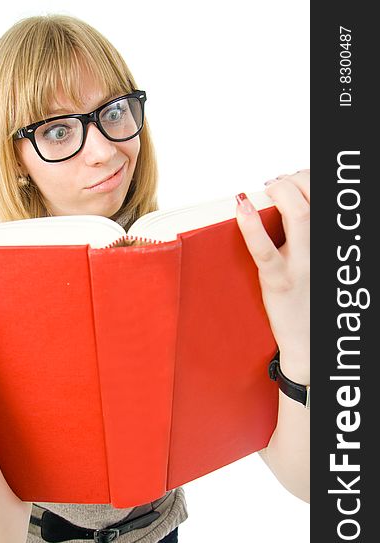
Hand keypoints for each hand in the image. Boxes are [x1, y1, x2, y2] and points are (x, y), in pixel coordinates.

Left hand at [235, 170, 309, 382]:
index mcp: (326, 239)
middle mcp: (318, 248)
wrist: (308, 339)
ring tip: (264, 191)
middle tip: (275, 185)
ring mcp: (301, 264)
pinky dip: (252, 228)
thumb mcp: (312, 258)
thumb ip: (302, 231)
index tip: (287, 179)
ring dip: (279, 193)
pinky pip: (265, 251)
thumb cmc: (307, 296)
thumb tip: (281, 198)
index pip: (321, 194)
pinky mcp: (279, 282)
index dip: (305, 177)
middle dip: (293, 180)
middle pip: (311, 197)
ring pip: (298, 215)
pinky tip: (241, 209)